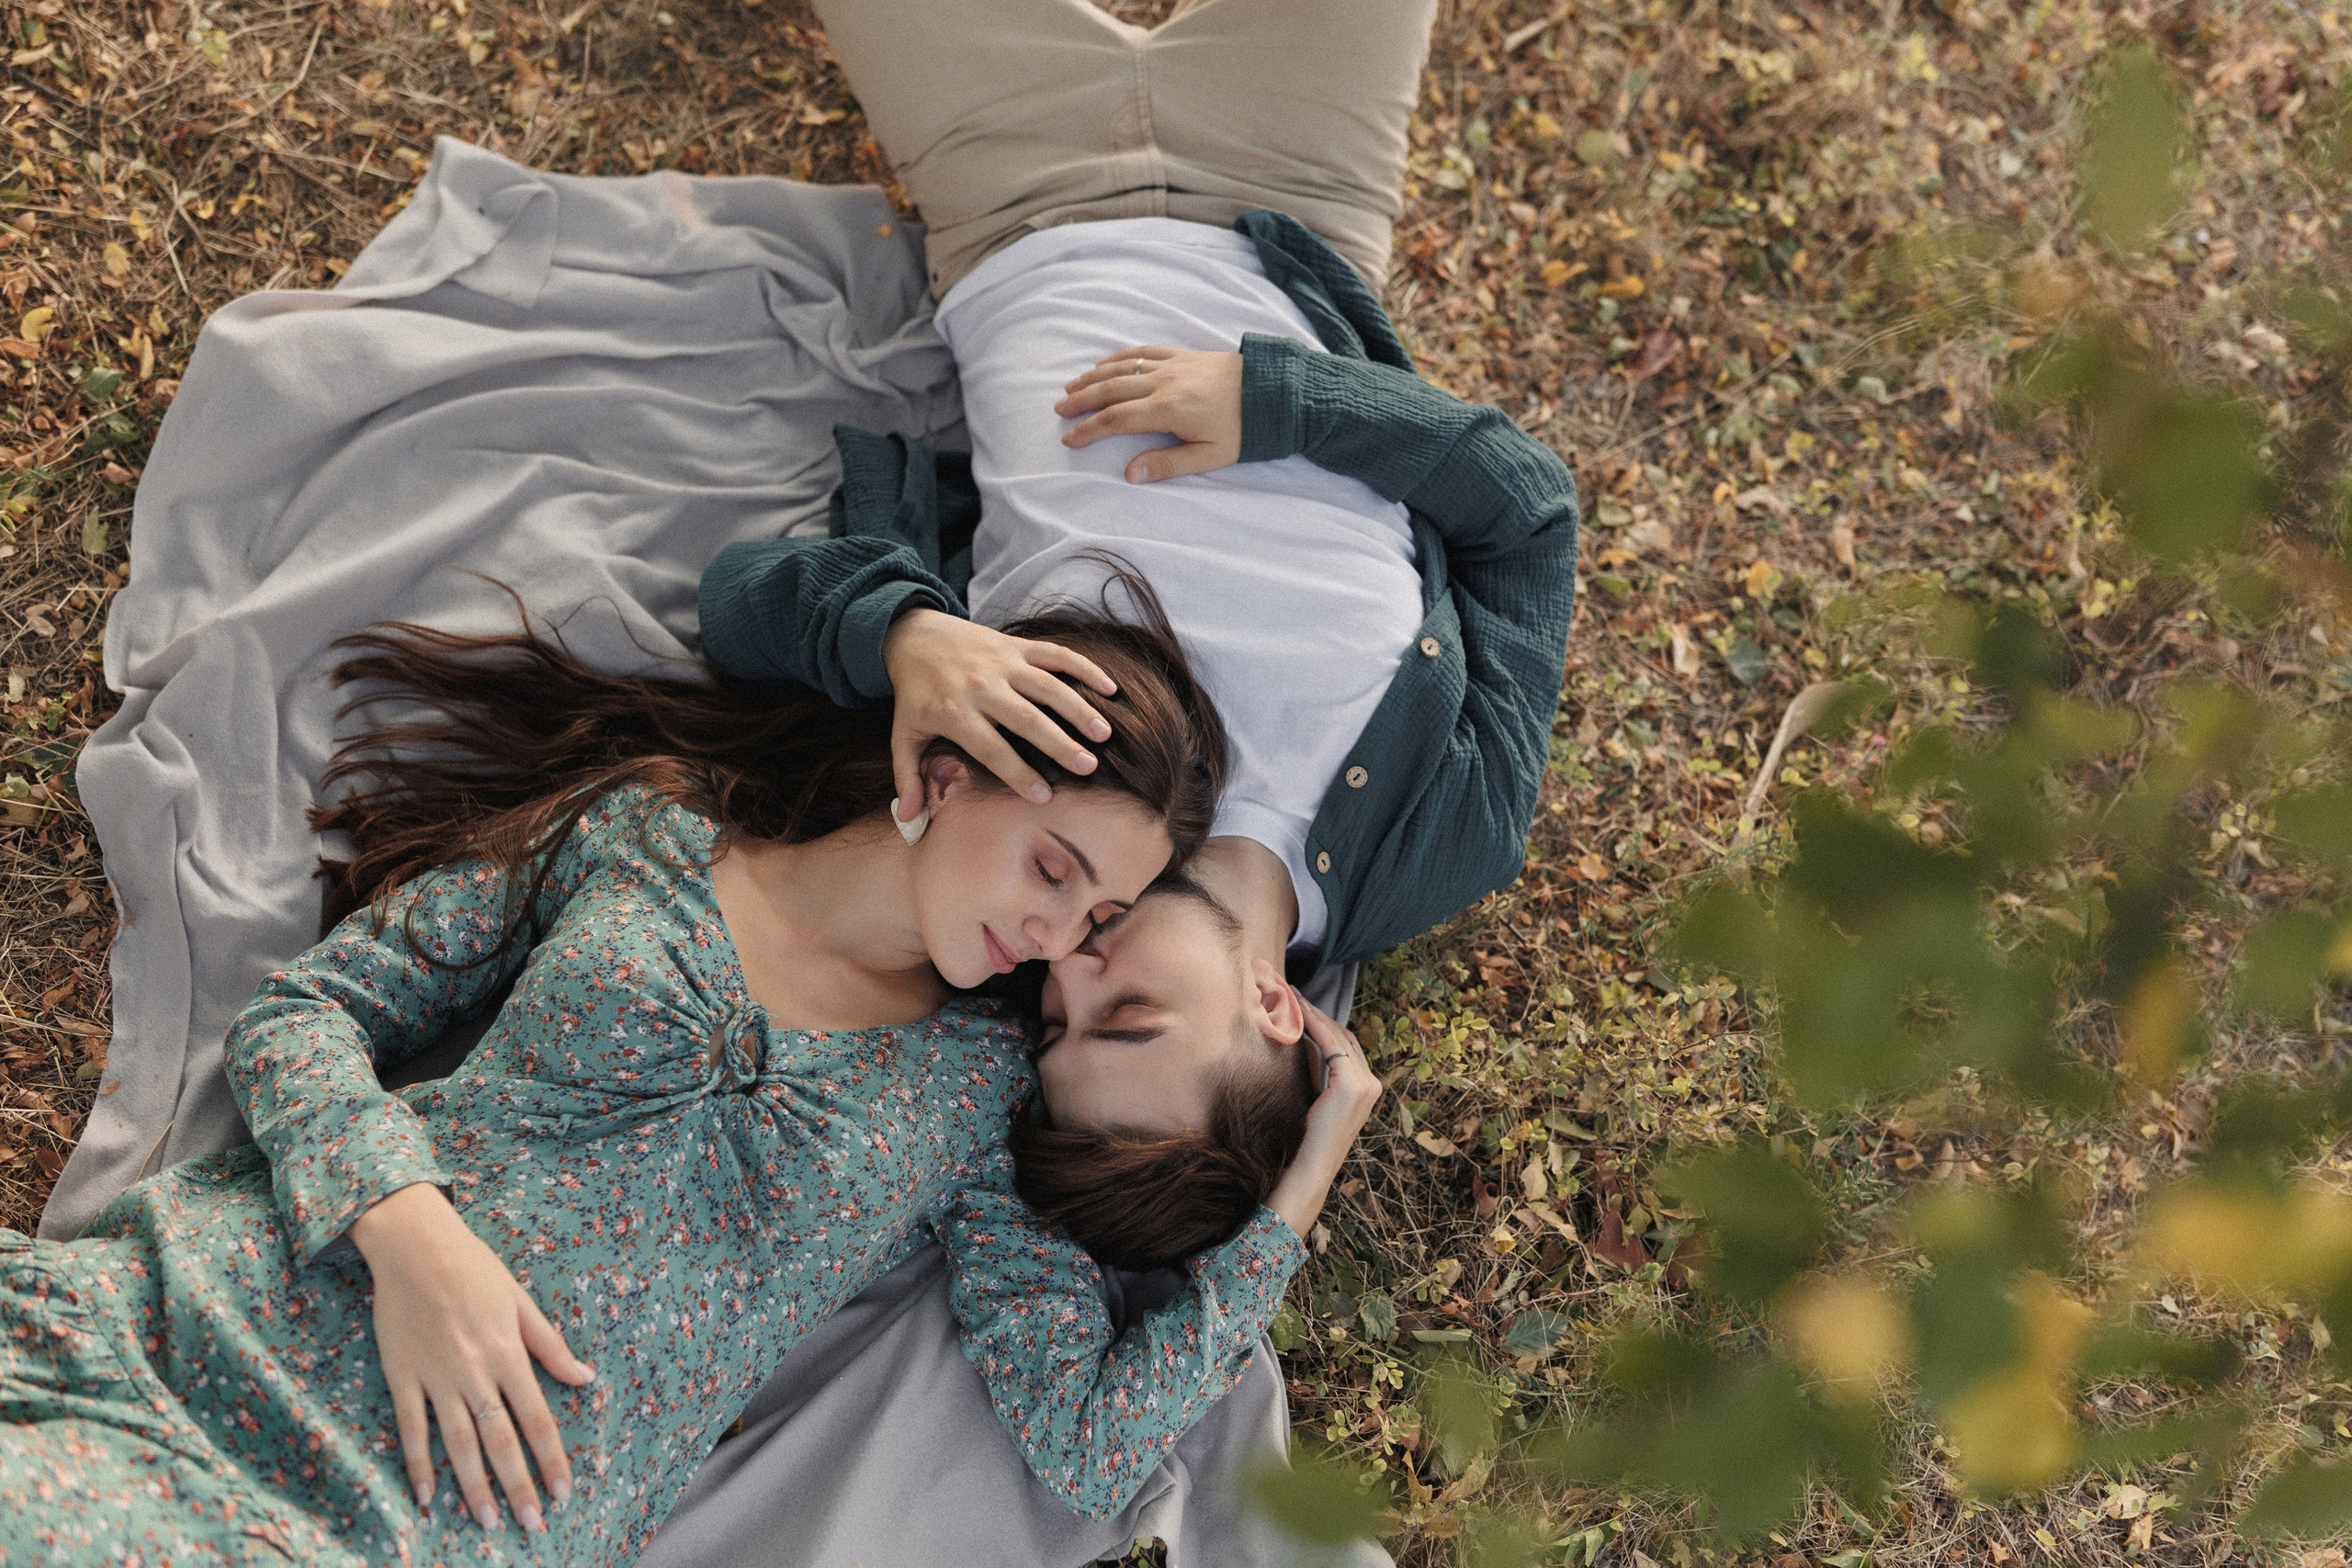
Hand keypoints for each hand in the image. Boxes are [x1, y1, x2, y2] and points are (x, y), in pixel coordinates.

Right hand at [348, 1182, 593, 1533]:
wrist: (415, 1244)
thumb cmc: (474, 1268)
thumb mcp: (521, 1300)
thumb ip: (551, 1345)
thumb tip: (586, 1378)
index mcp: (509, 1353)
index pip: (538, 1418)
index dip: (552, 1459)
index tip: (564, 1492)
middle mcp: (475, 1372)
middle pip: (500, 1440)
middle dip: (519, 1486)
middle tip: (532, 1525)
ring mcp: (436, 1377)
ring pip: (457, 1443)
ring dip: (473, 1486)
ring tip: (486, 1522)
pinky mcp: (402, 1376)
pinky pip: (411, 1428)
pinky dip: (416, 1464)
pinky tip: (425, 1496)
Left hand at [881, 607, 1117, 816]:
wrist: (914, 635)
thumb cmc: (915, 694)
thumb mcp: (903, 734)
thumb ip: (907, 776)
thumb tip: (907, 819)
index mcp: (954, 713)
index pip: (991, 748)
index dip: (1017, 773)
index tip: (1044, 797)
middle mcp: (982, 687)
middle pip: (1026, 719)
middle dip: (1059, 744)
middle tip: (1087, 767)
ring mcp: (1003, 664)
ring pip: (1047, 686)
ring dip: (1078, 709)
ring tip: (1104, 735)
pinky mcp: (1017, 646)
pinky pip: (1056, 655)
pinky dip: (1085, 668)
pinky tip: (1110, 688)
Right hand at [1055, 345, 1243, 483]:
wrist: (1277, 391)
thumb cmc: (1246, 428)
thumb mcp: (1210, 457)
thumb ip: (1168, 465)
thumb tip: (1130, 475)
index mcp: (1169, 409)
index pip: (1117, 419)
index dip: (1089, 429)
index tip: (1070, 439)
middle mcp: (1165, 382)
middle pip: (1112, 389)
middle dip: (1082, 400)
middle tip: (1059, 410)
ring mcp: (1173, 364)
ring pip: (1122, 367)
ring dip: (1093, 377)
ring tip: (1070, 386)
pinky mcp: (1183, 355)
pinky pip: (1143, 351)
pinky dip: (1119, 356)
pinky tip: (1104, 363)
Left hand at [1265, 1001, 1382, 1241]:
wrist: (1311, 1167)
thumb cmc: (1307, 1137)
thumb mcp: (1316, 1097)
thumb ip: (1316, 1071)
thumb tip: (1299, 1041)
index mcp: (1366, 1087)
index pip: (1346, 1045)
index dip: (1324, 1022)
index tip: (1302, 1003)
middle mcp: (1371, 1083)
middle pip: (1344, 1035)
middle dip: (1318, 1013)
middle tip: (1293, 993)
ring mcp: (1365, 1084)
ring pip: (1338, 1036)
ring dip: (1314, 1014)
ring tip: (1292, 996)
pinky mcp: (1352, 1085)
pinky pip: (1331, 1045)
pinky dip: (1314, 1025)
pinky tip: (1297, 1013)